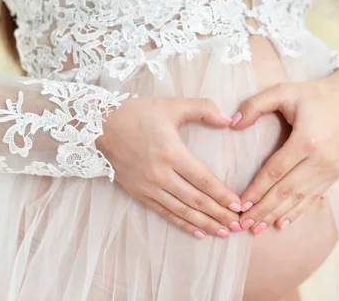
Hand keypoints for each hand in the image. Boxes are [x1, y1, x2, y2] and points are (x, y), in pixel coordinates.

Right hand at [96, 97, 242, 239]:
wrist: (100, 126)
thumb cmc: (137, 114)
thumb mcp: (172, 105)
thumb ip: (203, 108)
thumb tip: (229, 120)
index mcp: (172, 153)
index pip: (203, 179)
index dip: (222, 194)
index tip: (239, 205)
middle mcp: (161, 174)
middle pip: (196, 200)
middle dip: (219, 214)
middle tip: (238, 225)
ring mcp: (149, 186)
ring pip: (182, 210)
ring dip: (205, 223)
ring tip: (223, 232)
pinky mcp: (139, 193)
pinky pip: (165, 212)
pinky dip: (182, 224)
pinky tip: (198, 232)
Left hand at [231, 64, 338, 233]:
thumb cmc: (314, 94)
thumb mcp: (283, 90)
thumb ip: (255, 105)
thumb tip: (232, 124)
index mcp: (306, 140)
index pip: (275, 171)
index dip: (256, 190)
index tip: (239, 204)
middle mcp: (321, 159)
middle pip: (286, 190)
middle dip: (262, 209)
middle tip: (242, 224)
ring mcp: (331, 169)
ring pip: (299, 198)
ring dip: (276, 214)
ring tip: (256, 228)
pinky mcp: (337, 174)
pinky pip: (314, 197)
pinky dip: (297, 211)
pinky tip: (282, 223)